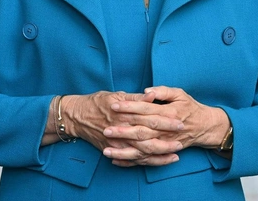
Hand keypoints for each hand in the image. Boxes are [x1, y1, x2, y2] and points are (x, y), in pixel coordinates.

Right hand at [62, 91, 183, 166]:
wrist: (76, 116)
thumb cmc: (97, 102)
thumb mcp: (116, 94)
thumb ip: (136, 97)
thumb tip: (152, 95)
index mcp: (124, 112)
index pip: (149, 117)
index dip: (165, 120)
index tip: (180, 120)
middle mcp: (121, 129)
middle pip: (148, 137)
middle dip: (166, 140)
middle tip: (181, 140)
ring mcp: (117, 142)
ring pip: (142, 152)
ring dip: (159, 155)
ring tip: (175, 155)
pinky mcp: (113, 150)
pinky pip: (132, 160)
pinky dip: (145, 162)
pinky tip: (158, 161)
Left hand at [102, 86, 230, 166]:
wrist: (204, 126)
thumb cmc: (190, 107)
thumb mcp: (179, 94)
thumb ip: (163, 91)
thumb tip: (146, 91)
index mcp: (168, 112)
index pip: (145, 110)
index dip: (129, 107)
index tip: (114, 105)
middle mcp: (166, 130)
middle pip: (141, 131)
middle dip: (123, 131)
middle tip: (106, 128)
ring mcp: (164, 143)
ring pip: (142, 149)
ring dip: (124, 150)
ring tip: (107, 149)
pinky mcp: (163, 152)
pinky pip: (146, 160)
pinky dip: (131, 161)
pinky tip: (116, 160)